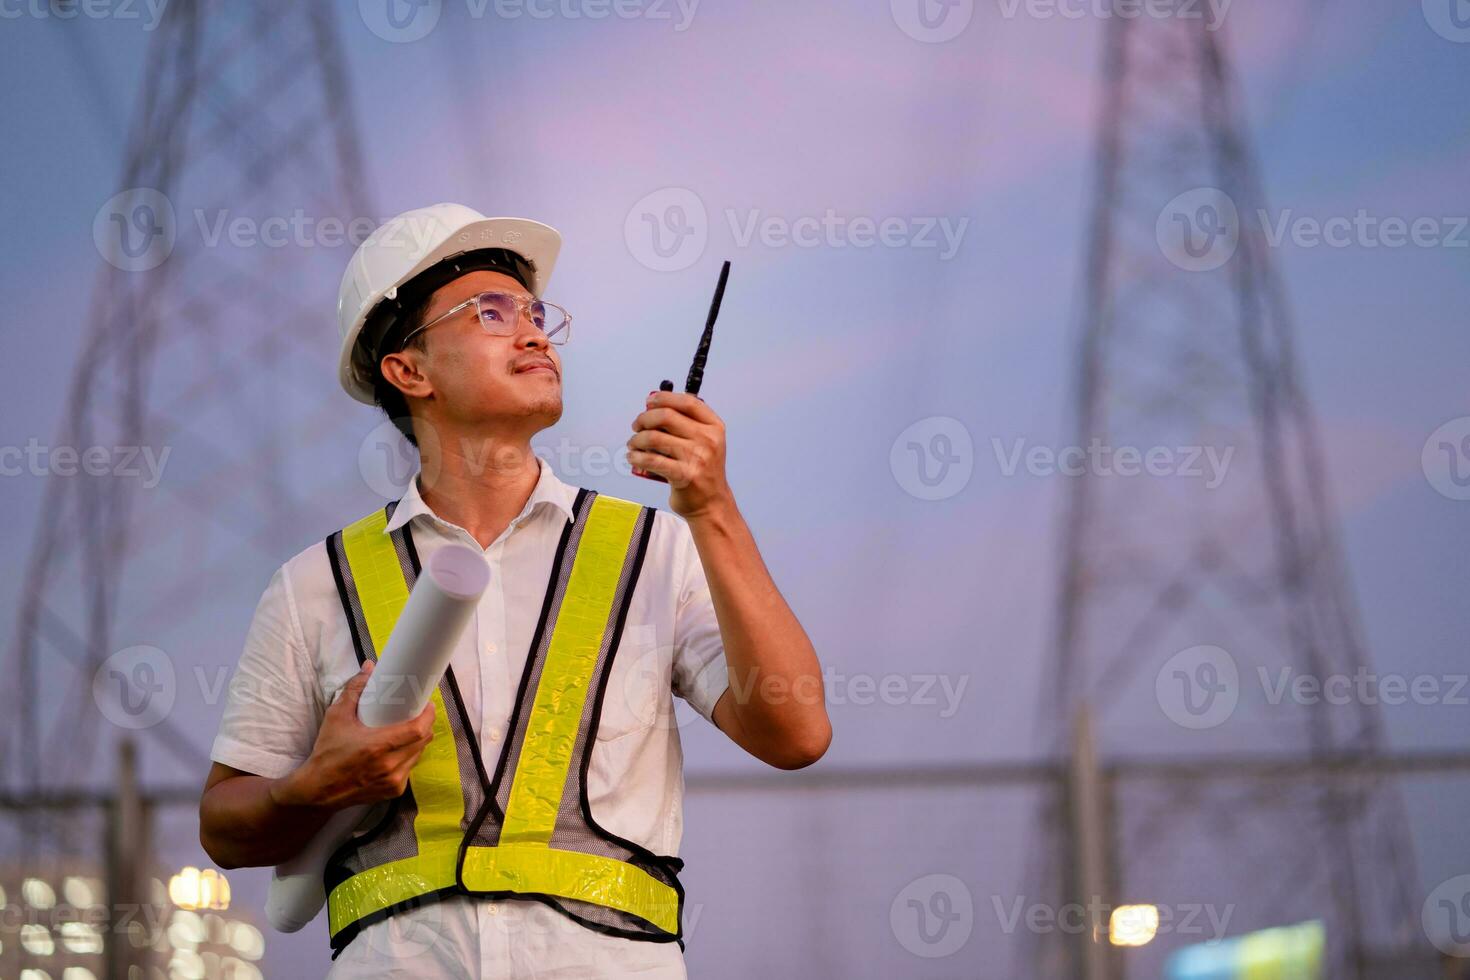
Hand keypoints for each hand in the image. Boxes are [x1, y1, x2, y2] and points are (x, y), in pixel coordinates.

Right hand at [271, 661, 435, 810]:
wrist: (319, 790)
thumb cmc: (327, 753)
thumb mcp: (337, 717)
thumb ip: (354, 690)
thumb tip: (369, 667)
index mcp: (378, 746)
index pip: (418, 729)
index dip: (428, 714)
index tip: (426, 703)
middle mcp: (390, 766)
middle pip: (423, 740)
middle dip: (425, 724)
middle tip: (419, 712)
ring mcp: (393, 780)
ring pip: (418, 754)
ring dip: (418, 740)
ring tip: (410, 728)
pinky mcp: (394, 791)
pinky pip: (410, 768)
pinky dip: (409, 756)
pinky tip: (401, 749)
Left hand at [628, 390, 732, 518]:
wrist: (711, 503)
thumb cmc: (702, 470)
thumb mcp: (706, 442)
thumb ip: (687, 424)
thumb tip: (653, 406)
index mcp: (714, 427)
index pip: (688, 402)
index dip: (664, 397)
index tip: (649, 402)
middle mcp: (708, 440)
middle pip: (667, 416)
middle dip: (644, 418)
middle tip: (636, 426)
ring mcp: (697, 458)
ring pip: (654, 437)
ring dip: (636, 439)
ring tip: (633, 444)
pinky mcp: (684, 475)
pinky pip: (651, 460)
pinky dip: (636, 457)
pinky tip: (633, 457)